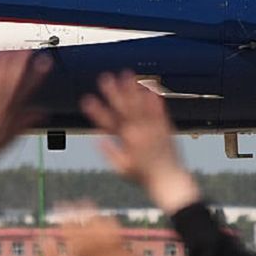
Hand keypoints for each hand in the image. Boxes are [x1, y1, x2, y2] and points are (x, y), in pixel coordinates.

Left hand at [0, 51, 51, 199]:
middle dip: (21, 65)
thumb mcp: (14, 133)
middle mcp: (1, 108)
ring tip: (5, 48)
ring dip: (1, 65)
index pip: (28, 90)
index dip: (38, 75)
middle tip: (27, 49)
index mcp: (12, 113)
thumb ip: (27, 119)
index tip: (46, 61)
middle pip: (13, 82)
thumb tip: (45, 112)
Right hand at [80, 71, 200, 212]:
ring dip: (132, 89)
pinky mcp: (166, 128)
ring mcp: (154, 128)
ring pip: (141, 104)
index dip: (95, 110)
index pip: (107, 122)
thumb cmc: (143, 177)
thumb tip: (96, 138)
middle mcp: (140, 132)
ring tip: (127, 74)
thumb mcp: (121, 168)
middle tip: (104, 77)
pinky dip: (154, 99)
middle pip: (123, 107)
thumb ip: (108, 152)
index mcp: (126, 142)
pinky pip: (159, 110)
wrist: (170, 180)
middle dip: (113, 92)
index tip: (86, 99)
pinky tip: (149, 89)